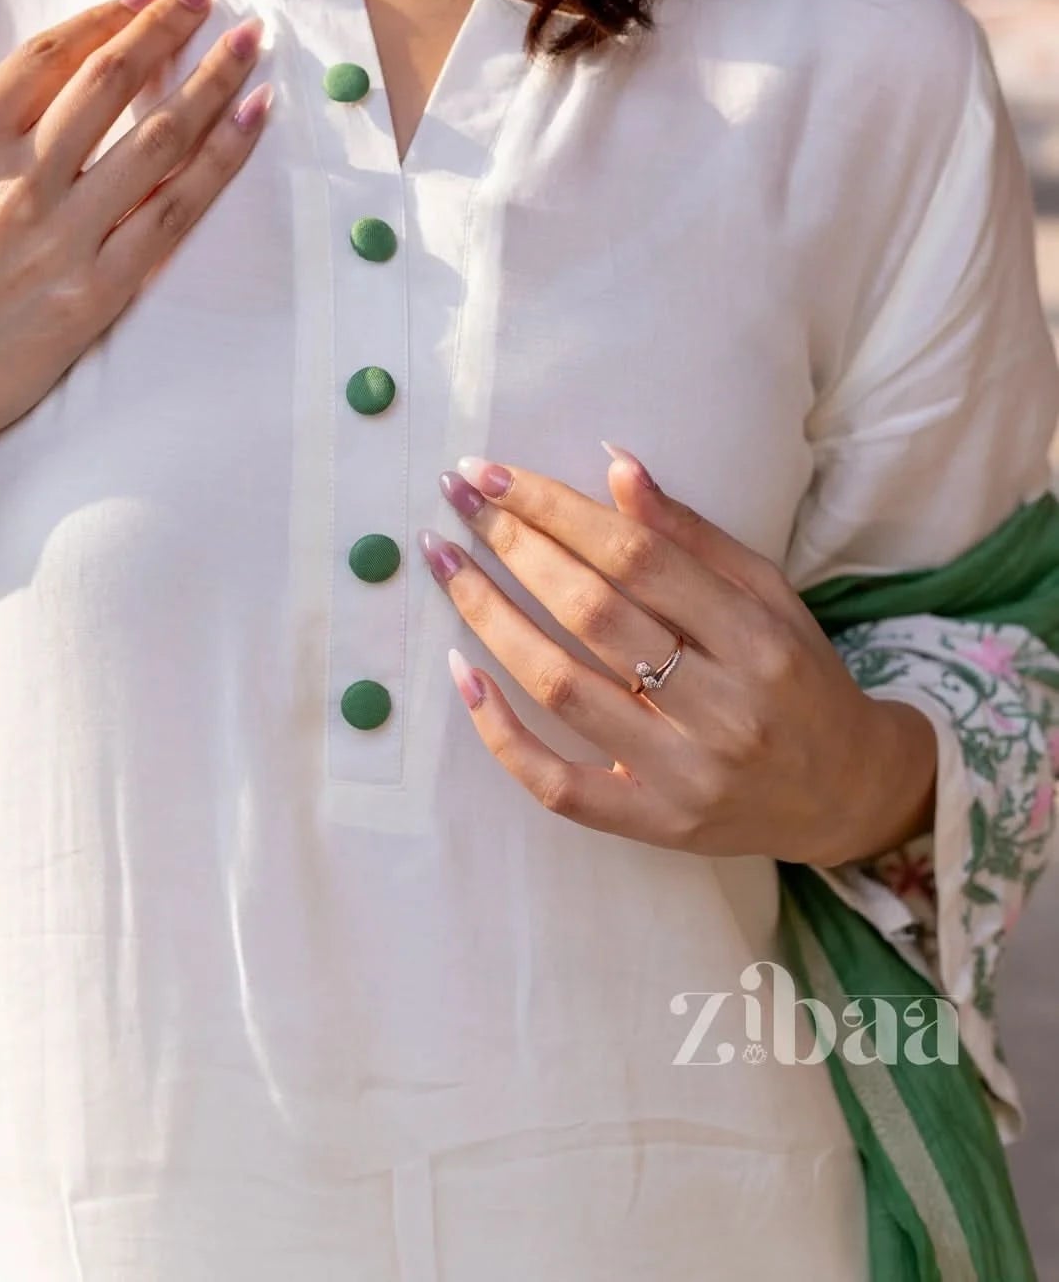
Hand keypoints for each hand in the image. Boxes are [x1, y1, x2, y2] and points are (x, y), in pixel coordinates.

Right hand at [0, 0, 271, 513]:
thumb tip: (56, 108)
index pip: (49, 58)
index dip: (105, 19)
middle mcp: (16, 180)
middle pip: (112, 81)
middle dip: (169, 28)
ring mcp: (61, 236)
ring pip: (158, 136)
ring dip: (213, 79)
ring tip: (251, 44)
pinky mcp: (95, 293)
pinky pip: (175, 212)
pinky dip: (221, 159)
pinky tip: (251, 120)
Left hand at [420, 446, 937, 867]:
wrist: (845, 792)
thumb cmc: (795, 674)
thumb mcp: (765, 591)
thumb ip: (689, 534)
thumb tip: (612, 464)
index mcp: (755, 637)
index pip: (636, 557)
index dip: (558, 509)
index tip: (495, 473)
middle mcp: (722, 708)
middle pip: (593, 612)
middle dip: (515, 547)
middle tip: (459, 498)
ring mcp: (683, 774)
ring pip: (562, 687)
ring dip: (489, 617)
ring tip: (445, 563)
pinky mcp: (652, 825)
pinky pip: (556, 783)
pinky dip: (499, 730)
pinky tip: (459, 671)